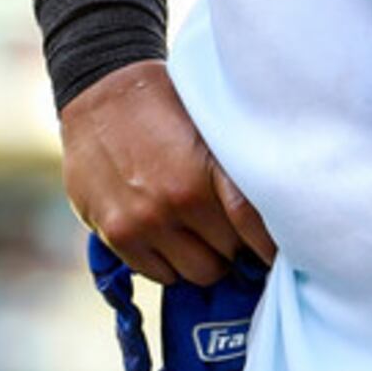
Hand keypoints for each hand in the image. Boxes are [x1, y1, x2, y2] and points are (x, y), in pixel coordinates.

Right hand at [58, 59, 274, 285]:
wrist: (96, 94)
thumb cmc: (159, 104)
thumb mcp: (203, 122)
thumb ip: (229, 166)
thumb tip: (270, 203)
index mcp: (203, 169)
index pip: (251, 224)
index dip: (269, 245)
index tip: (275, 250)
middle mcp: (176, 200)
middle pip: (230, 255)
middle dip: (232, 243)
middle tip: (225, 226)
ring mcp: (145, 222)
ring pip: (199, 272)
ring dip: (203, 257)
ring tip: (197, 232)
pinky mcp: (118, 236)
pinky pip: (162, 276)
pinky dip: (170, 263)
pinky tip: (168, 236)